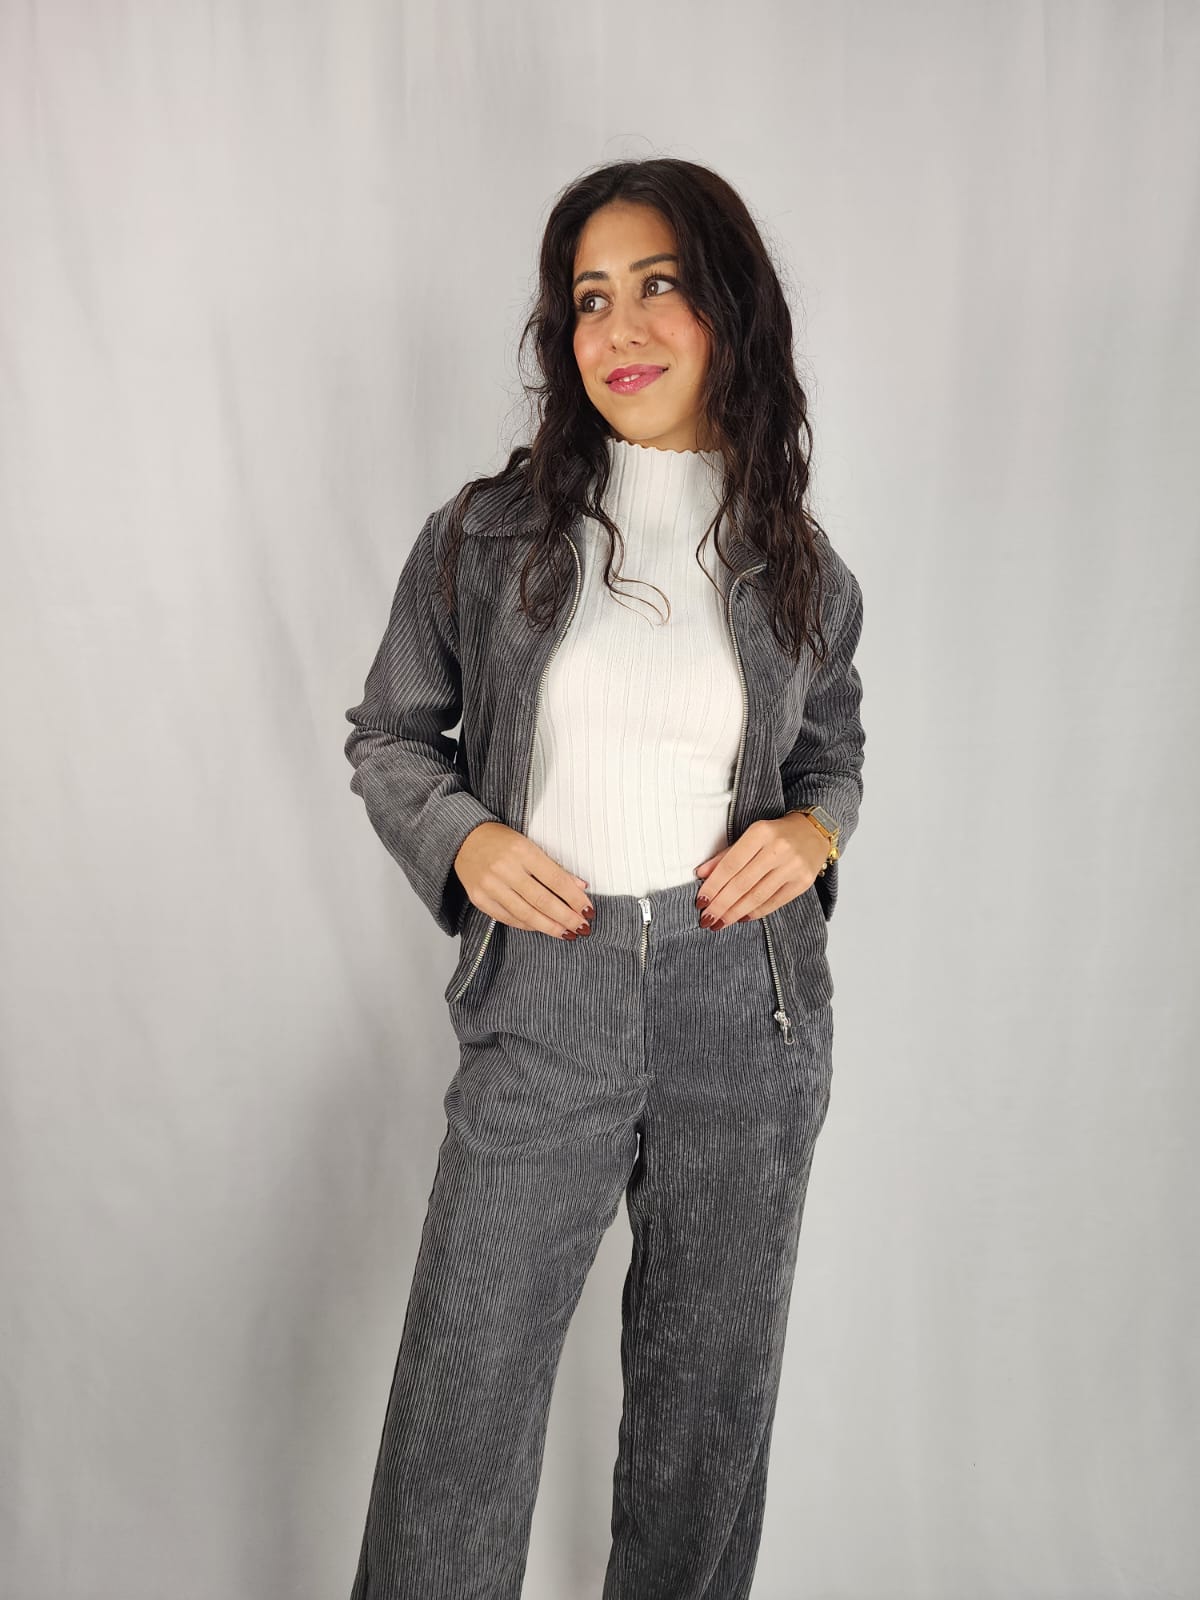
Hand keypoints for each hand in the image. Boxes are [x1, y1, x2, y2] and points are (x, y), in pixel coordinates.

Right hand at [453, 822, 593, 940]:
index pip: (556, 880)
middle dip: (566, 917)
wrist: (463, 838)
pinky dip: (528, 925)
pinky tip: (542, 927)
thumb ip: (554, 867)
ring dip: (550, 927)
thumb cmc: (500, 840)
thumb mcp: (529, 845)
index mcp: (522, 851)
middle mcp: (505, 869)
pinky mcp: (479, 899)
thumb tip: (580, 887)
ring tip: (566, 933)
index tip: (588, 910)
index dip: (575, 898)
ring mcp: (490, 886)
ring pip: (526, 914)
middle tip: (582, 927)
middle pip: (543, 900)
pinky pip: (508, 918)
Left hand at [693, 811, 829, 927]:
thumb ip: (726, 855)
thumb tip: (702, 874)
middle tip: (707, 919)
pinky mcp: (803, 882)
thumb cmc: (777, 834)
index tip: (701, 901)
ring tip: (720, 922)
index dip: (714, 886)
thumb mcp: (751, 836)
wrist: (814, 831)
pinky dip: (755, 912)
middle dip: (721, 904)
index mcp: (760, 833)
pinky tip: (741, 917)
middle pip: (742, 883)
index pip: (731, 864)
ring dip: (735, 913)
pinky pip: (774, 902)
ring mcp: (793, 867)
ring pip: (757, 896)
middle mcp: (778, 849)